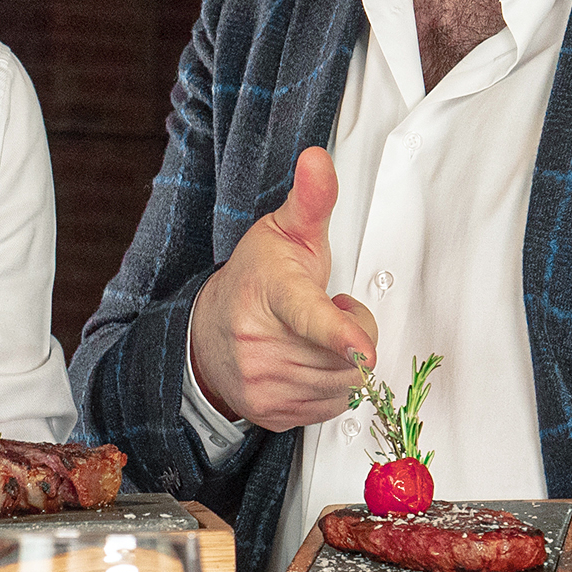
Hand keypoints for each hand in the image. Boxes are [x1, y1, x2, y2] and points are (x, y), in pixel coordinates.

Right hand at [188, 146, 378, 430]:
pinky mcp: (271, 414)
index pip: (310, 315)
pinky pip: (331, 409)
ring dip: (343, 364)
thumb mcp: (283, 232)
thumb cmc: (256, 279)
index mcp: (273, 294)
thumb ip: (310, 199)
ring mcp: (263, 384)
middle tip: (329, 312)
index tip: (364, 348)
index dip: (341, 333)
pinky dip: (330, 387)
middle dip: (354, 336)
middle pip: (347, 358)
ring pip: (344, 386)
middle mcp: (261, 345)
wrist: (207, 334)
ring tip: (315, 338)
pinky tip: (308, 363)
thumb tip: (318, 158)